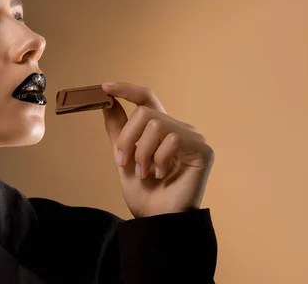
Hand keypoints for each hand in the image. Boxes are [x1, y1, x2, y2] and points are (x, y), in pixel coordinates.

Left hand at [101, 82, 214, 217]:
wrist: (158, 220)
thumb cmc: (144, 193)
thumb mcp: (123, 157)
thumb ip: (118, 130)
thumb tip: (107, 103)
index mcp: (160, 129)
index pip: (146, 98)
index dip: (127, 90)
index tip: (105, 87)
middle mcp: (178, 129)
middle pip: (145, 112)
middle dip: (127, 138)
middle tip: (124, 163)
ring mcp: (192, 138)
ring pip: (156, 124)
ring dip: (142, 152)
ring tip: (144, 173)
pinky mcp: (202, 149)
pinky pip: (172, 139)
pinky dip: (159, 159)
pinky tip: (162, 175)